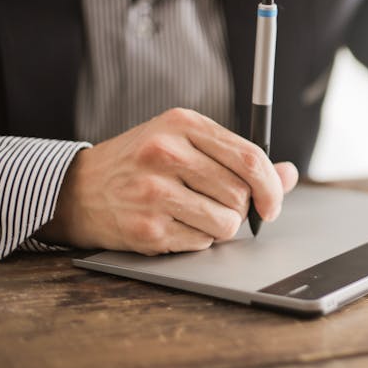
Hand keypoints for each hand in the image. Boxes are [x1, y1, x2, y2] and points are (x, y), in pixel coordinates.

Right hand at [36, 108, 297, 254]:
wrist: (78, 190)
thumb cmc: (142, 164)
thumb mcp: (187, 143)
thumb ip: (238, 157)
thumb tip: (288, 174)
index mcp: (183, 124)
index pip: (250, 157)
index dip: (271, 186)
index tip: (272, 203)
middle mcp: (166, 153)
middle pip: (240, 193)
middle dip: (240, 208)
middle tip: (221, 207)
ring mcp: (154, 191)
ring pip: (226, 223)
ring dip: (221, 227)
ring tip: (197, 215)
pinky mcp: (147, 227)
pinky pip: (201, 243)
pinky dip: (198, 240)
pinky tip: (175, 224)